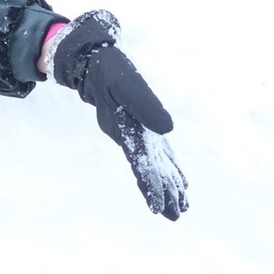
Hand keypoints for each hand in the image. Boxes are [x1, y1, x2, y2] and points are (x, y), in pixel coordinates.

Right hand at [48, 10, 188, 219]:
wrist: (91, 58)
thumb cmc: (108, 66)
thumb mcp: (126, 81)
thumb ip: (145, 103)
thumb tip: (169, 130)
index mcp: (124, 130)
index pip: (139, 163)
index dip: (150, 186)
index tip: (158, 209)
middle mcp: (128, 136)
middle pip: (147, 170)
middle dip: (162, 192)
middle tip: (178, 216)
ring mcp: (134, 132)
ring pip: (153, 163)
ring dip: (167, 184)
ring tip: (182, 205)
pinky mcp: (139, 126)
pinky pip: (155, 151)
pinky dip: (167, 166)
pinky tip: (179, 178)